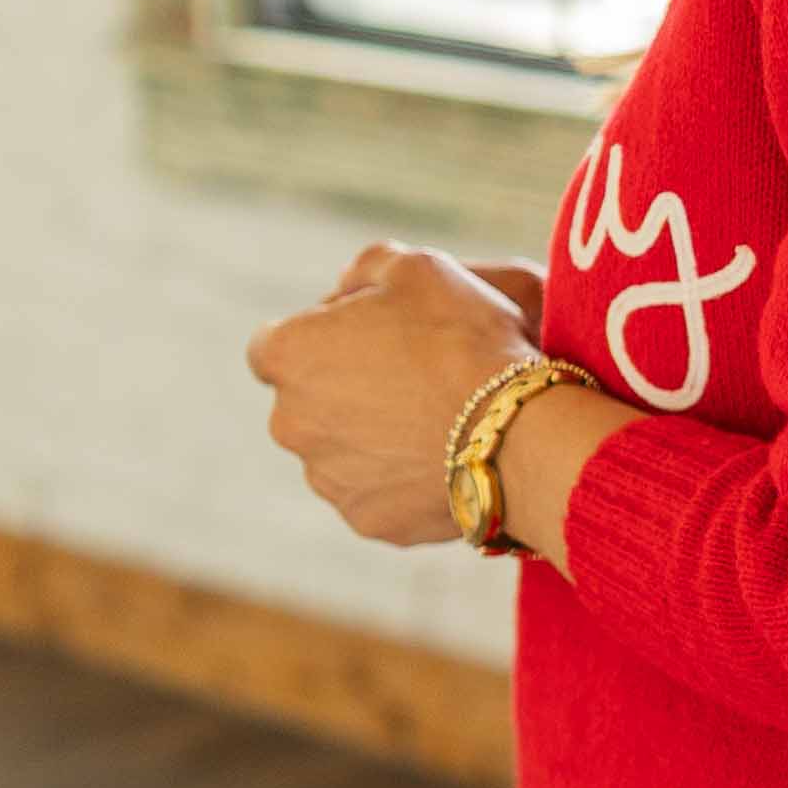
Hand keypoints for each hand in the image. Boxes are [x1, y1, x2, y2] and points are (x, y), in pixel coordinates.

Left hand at [244, 241, 534, 548]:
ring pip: (340, 452)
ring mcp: (328, 479)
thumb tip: (347, 291)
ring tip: (434, 420)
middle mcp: (289, 423)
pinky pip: (378, 494)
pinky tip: (444, 458)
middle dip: (343, 391)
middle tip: (409, 377)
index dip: (320, 337)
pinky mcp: (368, 520)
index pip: (274, 345)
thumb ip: (366, 270)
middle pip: (306, 403)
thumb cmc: (461, 336)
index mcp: (287, 355)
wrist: (513, 428)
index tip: (366, 337)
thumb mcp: (414, 266)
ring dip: (372, 437)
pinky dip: (401, 480)